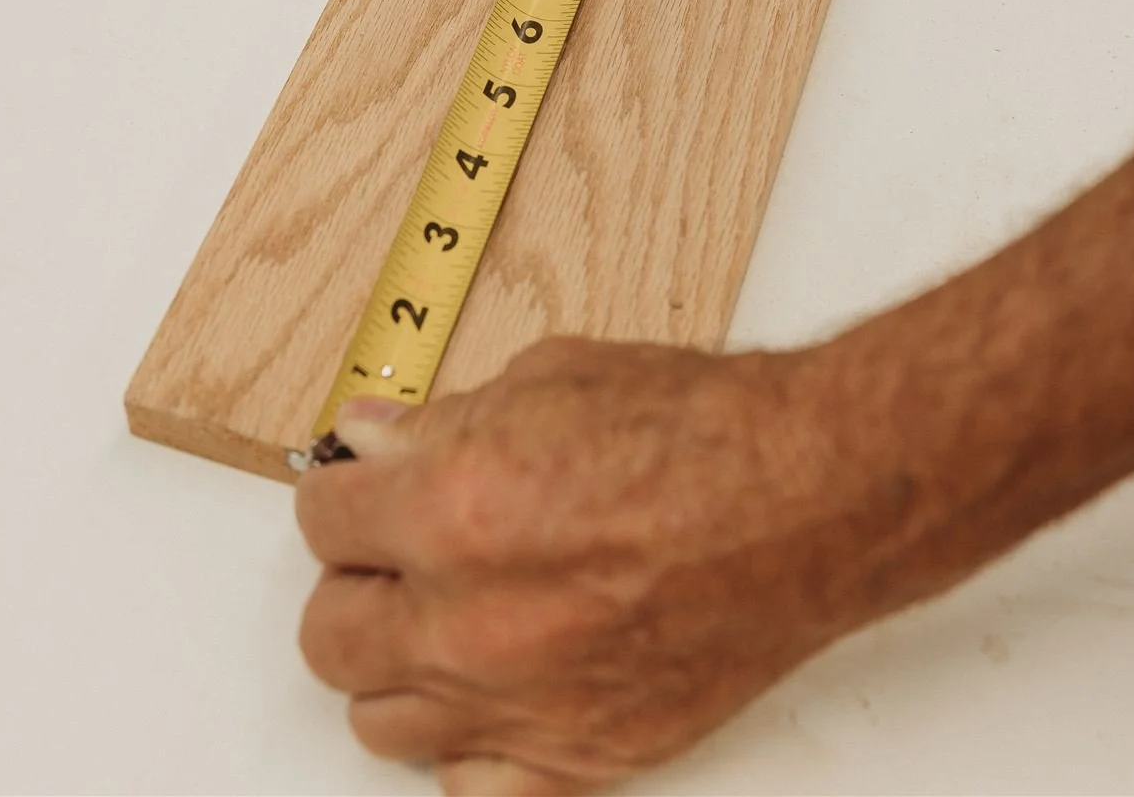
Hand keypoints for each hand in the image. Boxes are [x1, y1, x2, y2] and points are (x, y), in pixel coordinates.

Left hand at [296, 335, 909, 795]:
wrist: (811, 496)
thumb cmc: (702, 430)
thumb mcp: (550, 377)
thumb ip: (444, 422)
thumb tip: (375, 444)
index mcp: (453, 510)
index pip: (322, 519)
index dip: (342, 491)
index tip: (361, 487)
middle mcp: (474, 622)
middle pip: (331, 635)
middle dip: (355, 580)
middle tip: (394, 548)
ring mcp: (525, 703)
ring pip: (380, 721)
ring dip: (399, 663)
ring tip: (442, 614)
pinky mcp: (583, 756)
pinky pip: (468, 784)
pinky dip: (466, 738)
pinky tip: (491, 686)